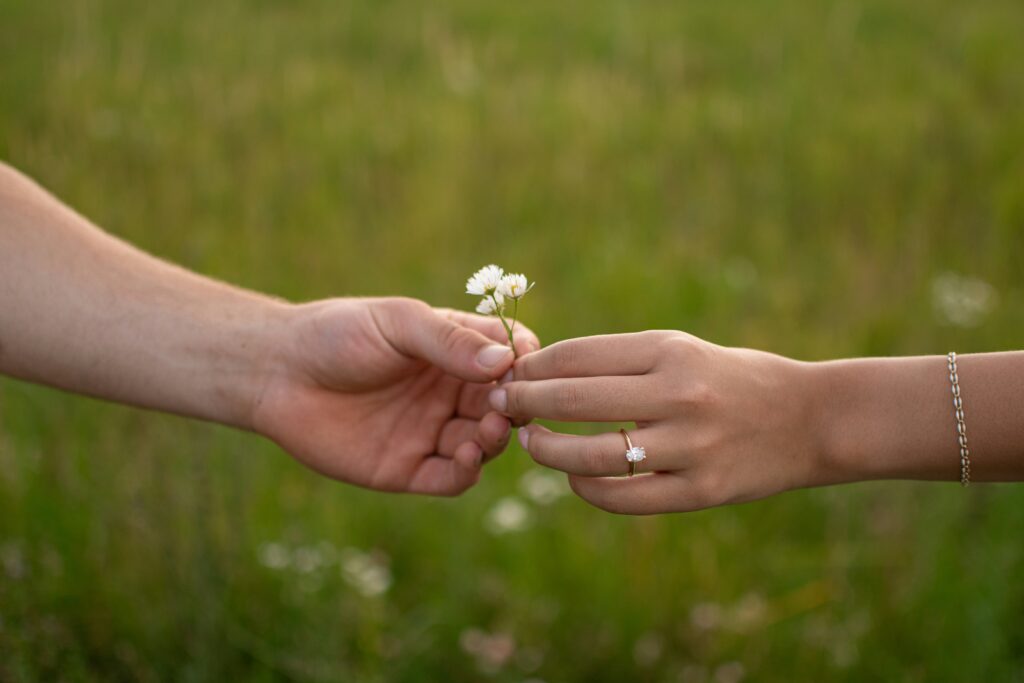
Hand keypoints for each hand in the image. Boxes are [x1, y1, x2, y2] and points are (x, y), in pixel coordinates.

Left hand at [252, 297, 538, 495]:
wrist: (277, 373)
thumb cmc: (337, 334)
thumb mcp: (398, 324)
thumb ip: (449, 340)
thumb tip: (504, 361)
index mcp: (453, 351)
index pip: (508, 359)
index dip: (525, 364)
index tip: (527, 366)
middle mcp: (448, 393)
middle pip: (502, 406)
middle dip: (512, 407)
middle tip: (505, 406)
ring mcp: (430, 432)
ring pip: (483, 444)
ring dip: (494, 440)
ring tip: (487, 429)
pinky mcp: (406, 469)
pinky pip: (450, 478)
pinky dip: (467, 472)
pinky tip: (467, 457)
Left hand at [490, 331, 822, 512]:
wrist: (809, 419)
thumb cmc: (732, 378)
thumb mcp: (682, 349)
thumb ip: (622, 361)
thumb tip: (547, 373)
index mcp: (670, 351)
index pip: (577, 355)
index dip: (532, 366)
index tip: (509, 373)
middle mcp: (678, 395)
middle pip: (573, 399)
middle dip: (523, 402)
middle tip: (499, 405)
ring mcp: (689, 447)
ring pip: (590, 455)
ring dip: (546, 449)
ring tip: (529, 442)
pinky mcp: (699, 491)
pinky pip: (622, 498)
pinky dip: (586, 488)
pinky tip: (574, 478)